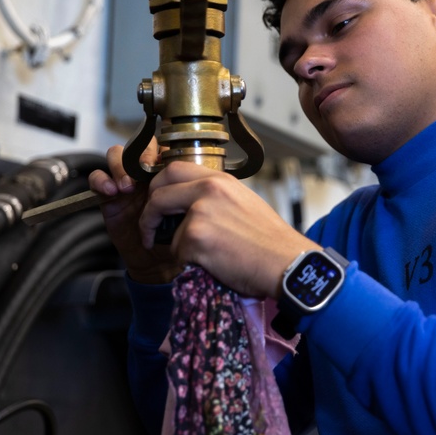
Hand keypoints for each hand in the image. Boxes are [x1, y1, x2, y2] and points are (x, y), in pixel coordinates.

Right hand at [88, 141, 181, 283]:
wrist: (158, 262)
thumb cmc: (176, 236)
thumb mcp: (187, 211)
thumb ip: (188, 192)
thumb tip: (194, 175)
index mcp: (166, 172)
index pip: (160, 146)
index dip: (159, 151)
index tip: (164, 165)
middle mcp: (143, 174)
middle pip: (136, 146)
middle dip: (138, 156)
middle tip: (141, 174)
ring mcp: (124, 182)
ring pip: (115, 155)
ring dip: (119, 166)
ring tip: (126, 186)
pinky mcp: (107, 196)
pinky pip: (97, 178)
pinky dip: (101, 180)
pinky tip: (110, 191)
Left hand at [138, 162, 317, 297]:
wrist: (286, 263)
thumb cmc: (269, 241)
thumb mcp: (242, 203)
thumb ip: (214, 198)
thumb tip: (187, 207)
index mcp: (220, 180)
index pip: (174, 169)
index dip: (158, 187)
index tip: (156, 202)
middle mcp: (208, 189)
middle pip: (159, 192)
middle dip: (148, 213)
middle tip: (149, 229)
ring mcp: (200, 212)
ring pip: (167, 229)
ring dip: (178, 247)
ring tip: (205, 256)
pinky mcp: (196, 237)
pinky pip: (177, 252)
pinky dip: (189, 263)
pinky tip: (214, 264)